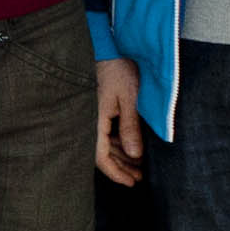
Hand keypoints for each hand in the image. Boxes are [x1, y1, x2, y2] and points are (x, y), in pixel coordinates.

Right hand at [95, 55, 149, 185]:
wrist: (108, 47)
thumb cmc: (118, 70)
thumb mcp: (130, 99)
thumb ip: (131, 128)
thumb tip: (135, 155)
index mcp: (94, 121)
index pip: (101, 157)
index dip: (116, 173)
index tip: (132, 183)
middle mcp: (90, 122)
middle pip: (103, 154)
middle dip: (121, 168)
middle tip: (139, 177)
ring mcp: (93, 116)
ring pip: (105, 145)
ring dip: (121, 156)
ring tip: (139, 166)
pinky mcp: (98, 110)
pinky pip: (106, 134)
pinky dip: (119, 143)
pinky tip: (131, 148)